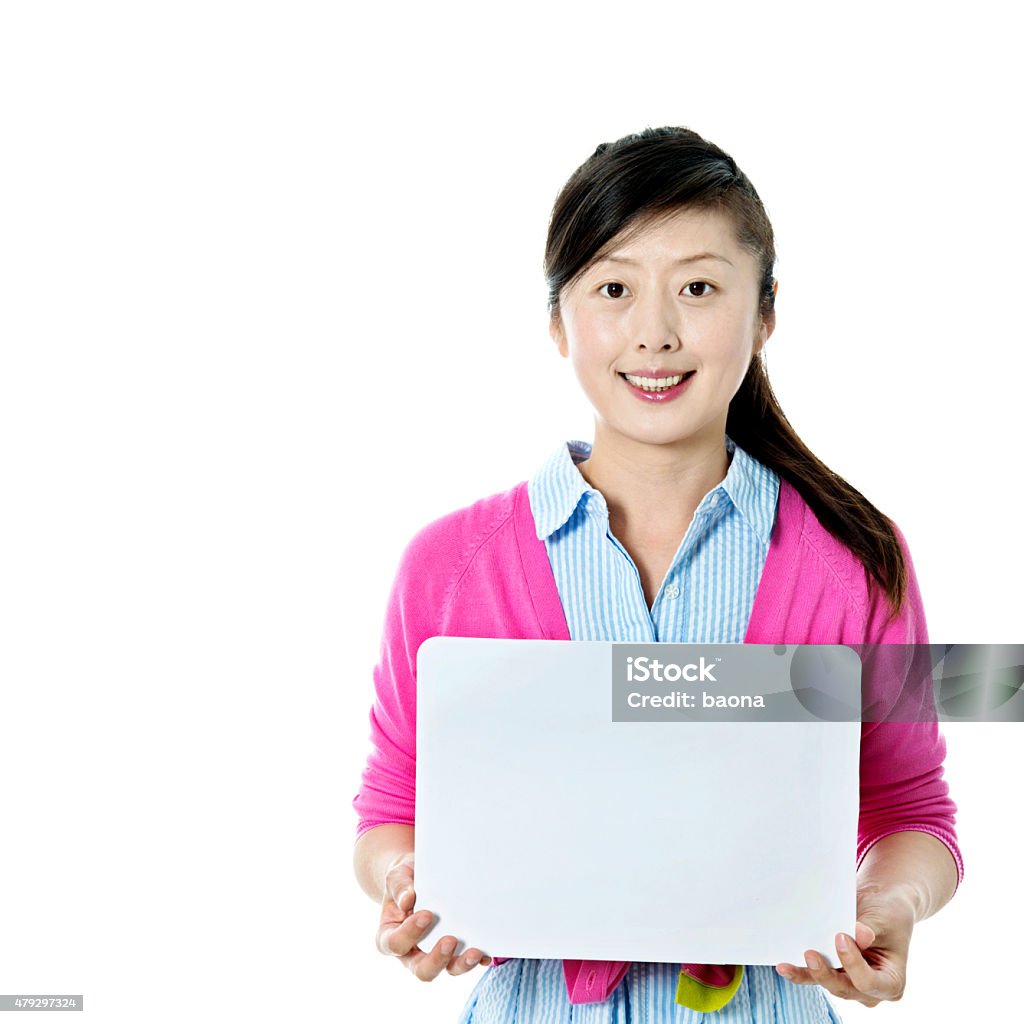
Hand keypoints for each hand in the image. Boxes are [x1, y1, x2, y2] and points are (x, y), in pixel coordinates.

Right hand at [375, 851, 492, 980]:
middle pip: (421, 970)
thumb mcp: (397, 875)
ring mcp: (434, 955)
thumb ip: (399, 885)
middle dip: (437, 959)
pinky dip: (478, 960)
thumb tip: (407, 899)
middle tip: (451, 940)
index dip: (410, 933)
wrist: (419, 879)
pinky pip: (466, 961)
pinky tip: (488, 952)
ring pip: (447, 970)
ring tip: (475, 952)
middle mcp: (411, 952)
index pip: (395, 943)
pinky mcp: (454, 953)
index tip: (427, 914)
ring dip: (461, 964)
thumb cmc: (406, 879)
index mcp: (390, 936)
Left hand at [775, 885, 915, 1006]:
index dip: (854, 965)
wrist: (881, 903)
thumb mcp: (884, 920)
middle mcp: (871, 989)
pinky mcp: (833, 971)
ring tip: (786, 965)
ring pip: (827, 983)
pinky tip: (784, 965)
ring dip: (807, 974)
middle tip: (810, 953)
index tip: (841, 938)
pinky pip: (815, 975)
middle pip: (845, 988)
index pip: (869, 982)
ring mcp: (850, 982)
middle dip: (826, 973)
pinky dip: (801, 971)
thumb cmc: (888, 913)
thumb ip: (870, 930)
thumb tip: (860, 935)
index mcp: (891, 982)